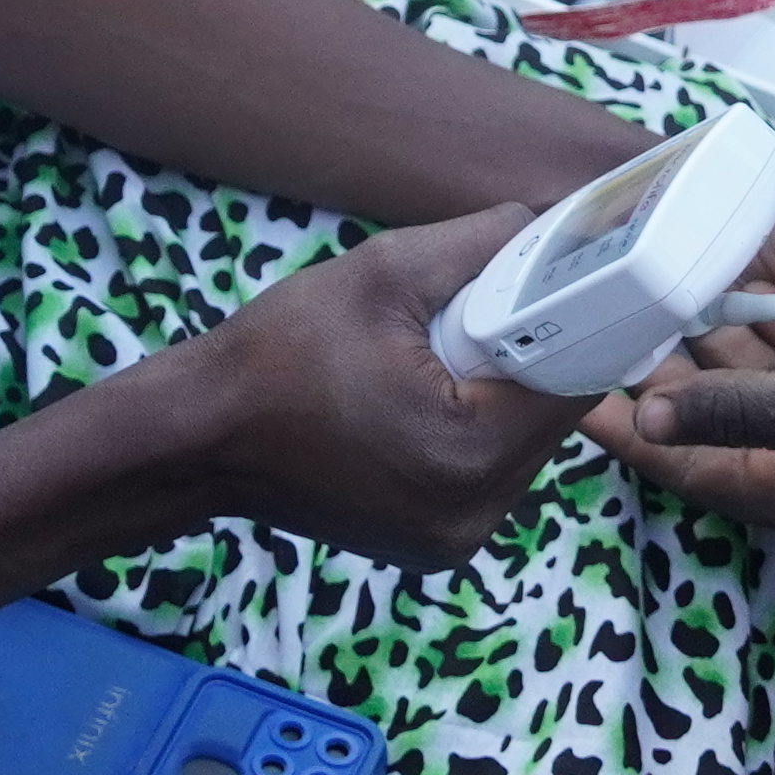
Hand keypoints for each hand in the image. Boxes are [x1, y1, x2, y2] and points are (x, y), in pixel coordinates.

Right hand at [155, 208, 599, 569]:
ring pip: (523, 449)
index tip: (552, 291)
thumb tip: (547, 227)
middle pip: (552, 419)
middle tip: (470, 324)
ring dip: (501, 401)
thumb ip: (480, 244)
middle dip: (527, 363)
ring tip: (433, 366)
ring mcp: (454, 539)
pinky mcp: (435, 546)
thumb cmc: (278, 353)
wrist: (200, 437)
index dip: (571, 326)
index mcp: (469, 450)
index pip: (574, 380)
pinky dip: (472, 436)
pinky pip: (487, 476)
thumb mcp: (384, 272)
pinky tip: (420, 404)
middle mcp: (474, 513)